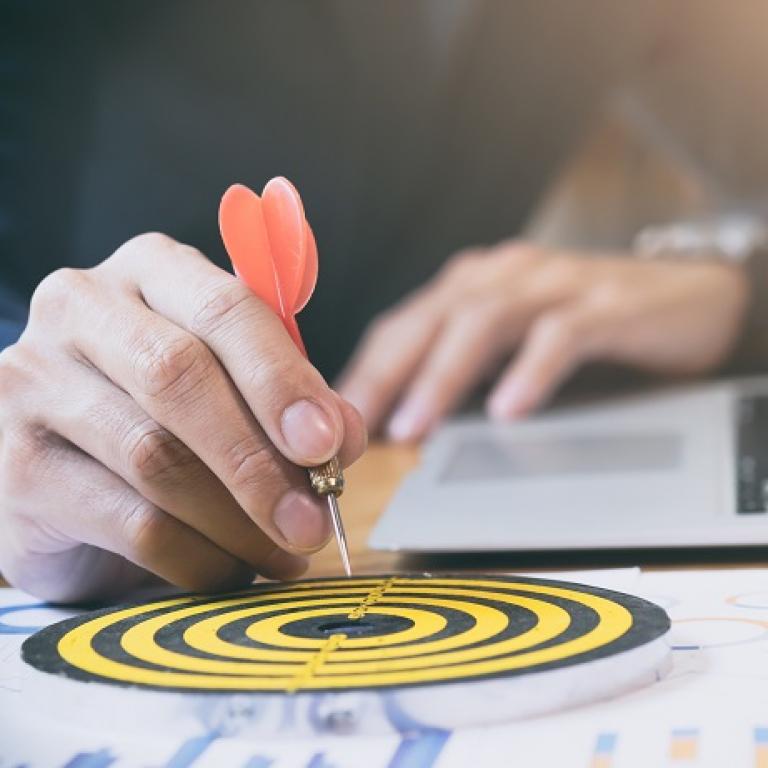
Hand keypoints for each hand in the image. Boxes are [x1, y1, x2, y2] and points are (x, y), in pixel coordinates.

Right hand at [0, 234, 365, 601]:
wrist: (67, 462)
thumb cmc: (168, 410)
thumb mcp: (234, 385)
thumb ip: (288, 399)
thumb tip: (340, 438)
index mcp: (149, 270)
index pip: (224, 307)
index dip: (281, 379)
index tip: (326, 443)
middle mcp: (82, 309)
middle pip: (180, 377)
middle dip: (259, 458)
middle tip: (314, 516)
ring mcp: (34, 383)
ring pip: (156, 458)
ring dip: (237, 520)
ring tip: (283, 550)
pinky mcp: (16, 467)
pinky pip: (129, 522)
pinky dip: (196, 556)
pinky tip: (229, 567)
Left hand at [338, 242, 748, 439]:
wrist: (688, 296)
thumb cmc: (586, 325)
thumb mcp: (512, 343)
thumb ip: (463, 368)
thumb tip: (400, 421)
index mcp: (475, 285)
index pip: (404, 324)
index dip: (366, 370)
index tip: (334, 419)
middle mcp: (507, 274)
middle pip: (431, 318)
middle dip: (387, 374)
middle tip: (354, 426)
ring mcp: (558, 284)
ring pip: (485, 320)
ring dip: (443, 376)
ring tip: (414, 428)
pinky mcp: (608, 304)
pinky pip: (561, 334)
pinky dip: (529, 371)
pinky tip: (508, 410)